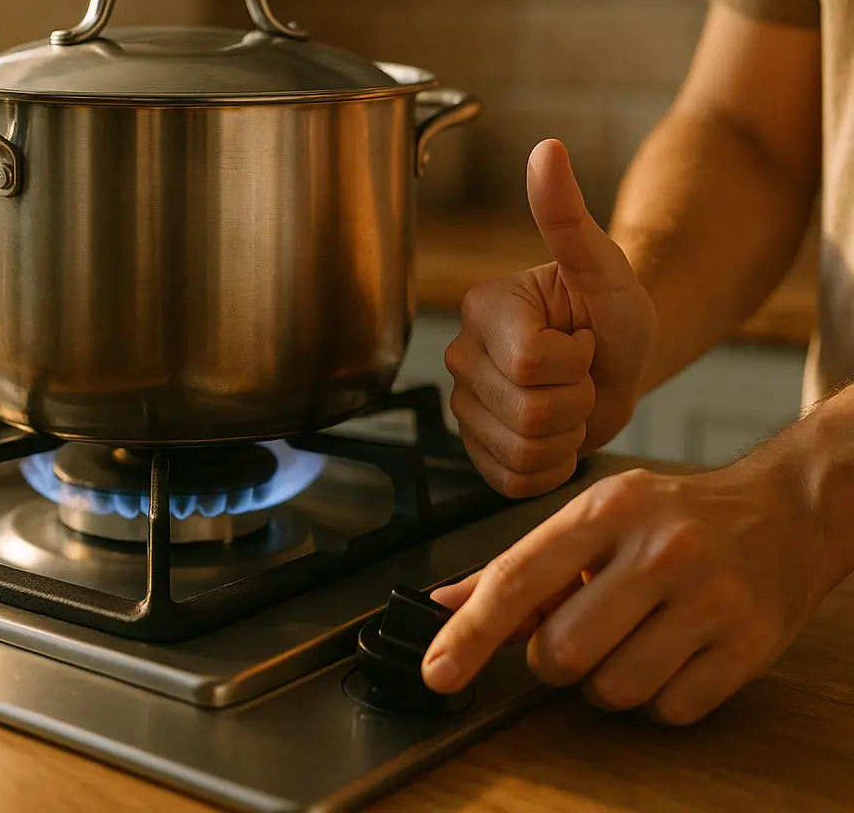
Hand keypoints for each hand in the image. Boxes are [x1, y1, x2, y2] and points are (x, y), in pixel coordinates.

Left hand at [421, 458, 827, 724]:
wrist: (781, 514)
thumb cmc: (672, 517)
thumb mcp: (594, 516)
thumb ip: (519, 563)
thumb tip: (446, 604)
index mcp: (606, 509)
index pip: (518, 578)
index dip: (470, 633)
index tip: (438, 671)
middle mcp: (658, 549)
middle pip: (561, 651)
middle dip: (554, 657)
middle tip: (583, 628)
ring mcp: (707, 599)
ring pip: (612, 690)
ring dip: (607, 679)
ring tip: (634, 634)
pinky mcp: (746, 646)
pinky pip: (669, 710)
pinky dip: (658, 695)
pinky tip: (673, 651)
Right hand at [445, 138, 655, 497]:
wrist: (617, 360)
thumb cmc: (612, 310)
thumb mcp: (603, 265)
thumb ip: (567, 215)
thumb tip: (547, 148)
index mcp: (482, 310)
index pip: (531, 364)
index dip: (576, 362)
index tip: (582, 341)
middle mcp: (461, 357)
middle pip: (528, 412)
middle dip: (577, 399)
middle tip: (581, 375)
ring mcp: (465, 408)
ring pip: (522, 450)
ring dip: (568, 433)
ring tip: (570, 402)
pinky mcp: (477, 452)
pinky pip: (514, 479)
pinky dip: (551, 465)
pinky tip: (557, 433)